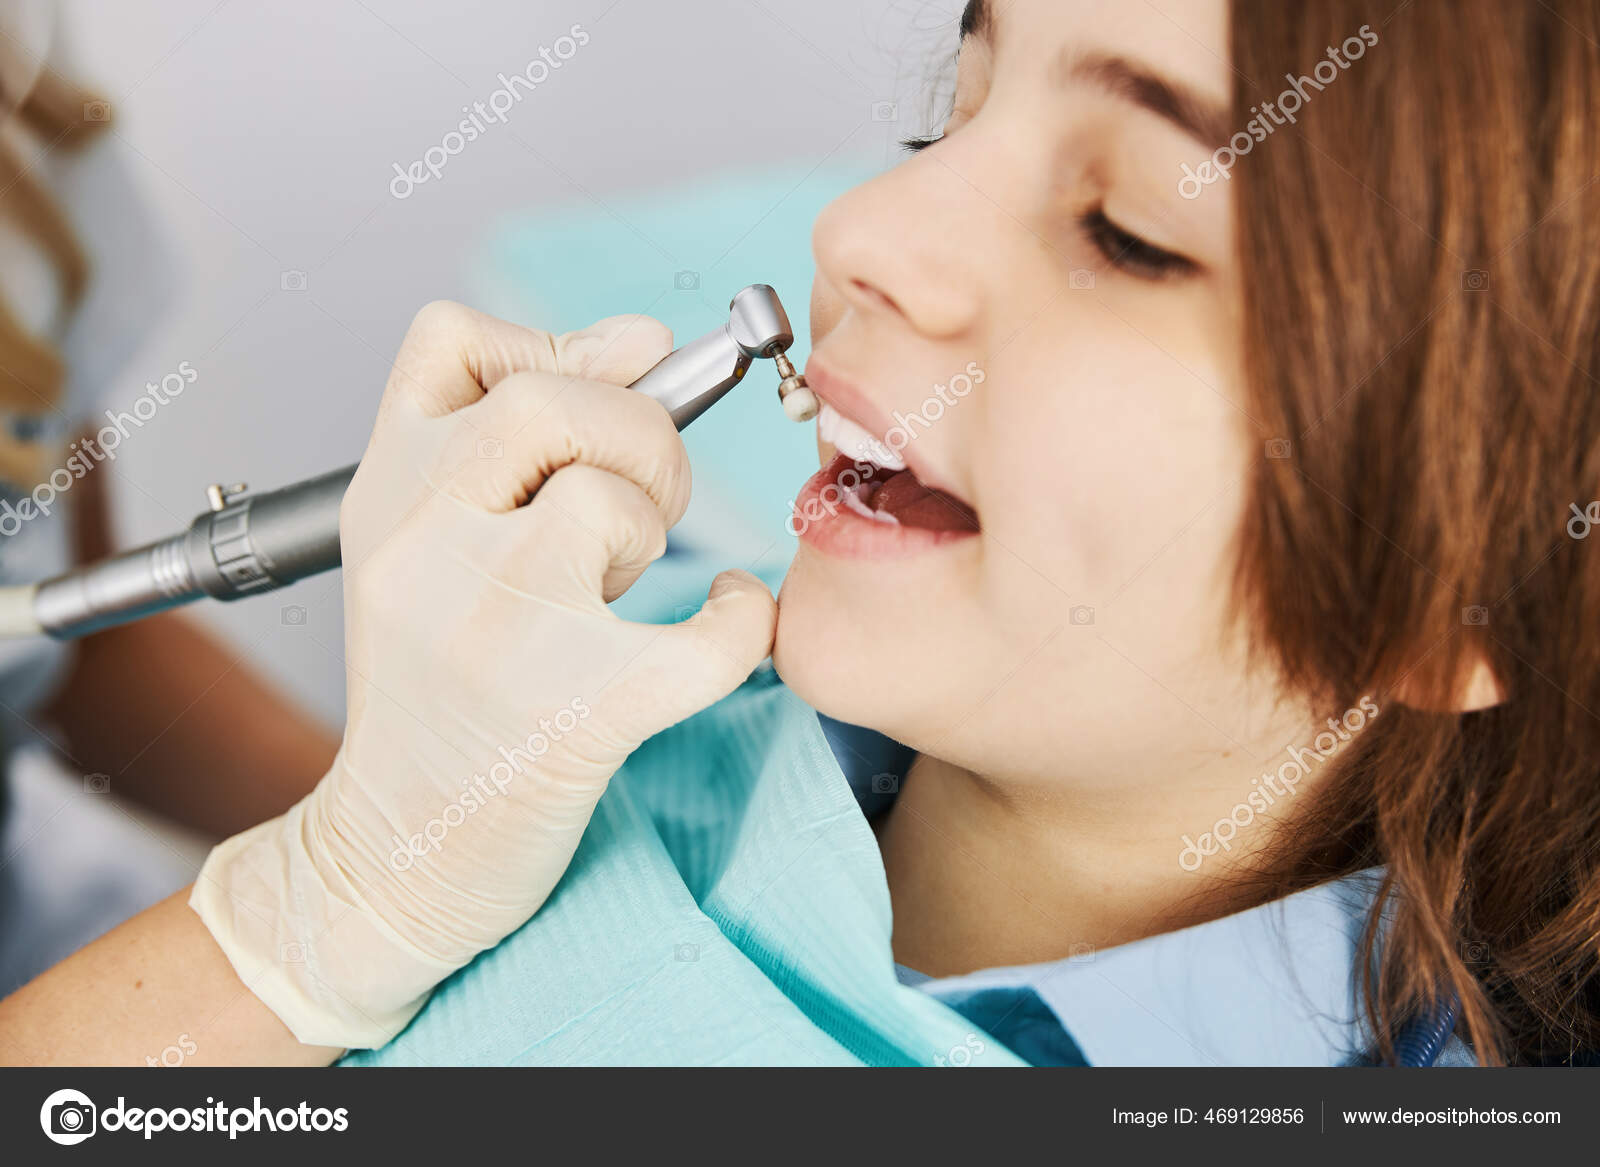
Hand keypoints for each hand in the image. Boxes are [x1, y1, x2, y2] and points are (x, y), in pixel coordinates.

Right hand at [190, 302, 776, 1048]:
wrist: (394, 852)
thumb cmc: (434, 686)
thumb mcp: (423, 545)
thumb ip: (510, 434)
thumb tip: (641, 335)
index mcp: (384, 495)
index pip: (451, 341)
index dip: (551, 345)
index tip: (606, 390)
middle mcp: (423, 548)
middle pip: (553, 404)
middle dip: (637, 433)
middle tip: (649, 496)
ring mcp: (494, 632)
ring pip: (612, 501)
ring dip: (656, 527)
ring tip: (630, 580)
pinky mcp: (573, 716)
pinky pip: (707, 634)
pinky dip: (743, 622)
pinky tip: (727, 621)